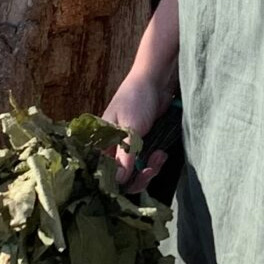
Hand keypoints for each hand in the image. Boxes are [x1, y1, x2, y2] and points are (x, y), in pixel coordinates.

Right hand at [100, 74, 169, 193]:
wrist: (156, 81)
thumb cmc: (136, 98)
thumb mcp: (130, 128)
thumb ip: (124, 155)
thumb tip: (119, 181)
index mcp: (101, 142)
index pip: (102, 172)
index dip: (116, 182)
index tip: (131, 179)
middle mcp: (112, 148)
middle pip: (120, 178)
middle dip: (137, 178)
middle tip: (150, 169)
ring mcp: (129, 148)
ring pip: (135, 173)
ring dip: (149, 169)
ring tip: (159, 156)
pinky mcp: (143, 145)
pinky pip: (147, 164)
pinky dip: (155, 162)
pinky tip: (162, 154)